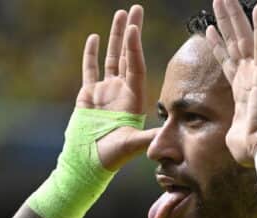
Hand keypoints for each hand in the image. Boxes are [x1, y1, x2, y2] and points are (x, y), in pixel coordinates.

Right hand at [77, 5, 157, 169]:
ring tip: (120, 14)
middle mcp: (122, 91)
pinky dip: (91, 54)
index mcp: (133, 99)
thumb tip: (168, 132)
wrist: (88, 163)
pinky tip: (93, 37)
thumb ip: (147, 136)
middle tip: (136, 9)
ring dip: (115, 36)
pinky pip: (90, 70)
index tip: (134, 28)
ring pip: (111, 57)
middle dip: (131, 32)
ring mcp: (105, 91)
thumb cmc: (111, 157)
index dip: (134, 47)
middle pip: (127, 55)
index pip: (135, 66)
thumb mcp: (133, 145)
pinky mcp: (88, 95)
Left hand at [207, 0, 256, 166]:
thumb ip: (230, 128)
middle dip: (225, 21)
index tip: (208, 29)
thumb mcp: (232, 135)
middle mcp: (250, 77)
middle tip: (217, 1)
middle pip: (234, 43)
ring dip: (234, 16)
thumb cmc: (250, 148)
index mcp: (242, 90)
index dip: (218, 44)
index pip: (228, 61)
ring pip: (244, 37)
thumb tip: (230, 137)